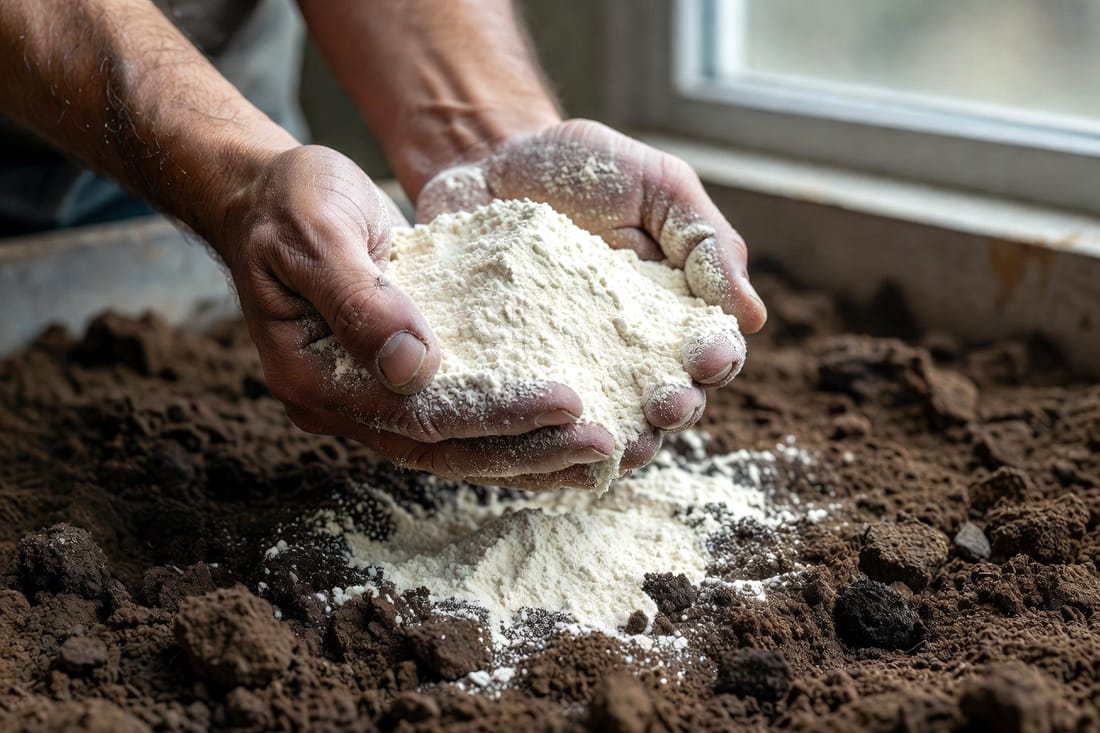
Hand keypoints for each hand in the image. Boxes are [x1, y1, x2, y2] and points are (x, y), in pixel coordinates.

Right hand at [213, 145, 616, 482]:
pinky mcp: (399, 380)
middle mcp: (345, 404)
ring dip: (531, 453)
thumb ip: (359, 298)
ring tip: (603, 452)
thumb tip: (413, 367)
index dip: (495, 415)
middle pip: (446, 449)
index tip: (567, 404)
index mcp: (315, 379)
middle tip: (606, 444)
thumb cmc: (287, 203)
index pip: (418, 416)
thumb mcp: (316, 232)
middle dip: (530, 450)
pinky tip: (565, 430)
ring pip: (459, 446)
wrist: (269, 197)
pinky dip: (514, 428)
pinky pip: (462, 417)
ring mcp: (372, 398)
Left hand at [417, 120, 765, 486]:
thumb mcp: (657, 186)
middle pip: (666, 399)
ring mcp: (568, 364)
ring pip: (605, 420)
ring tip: (620, 441)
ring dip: (620, 436)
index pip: (710, 351)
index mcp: (672, 310)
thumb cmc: (581, 167)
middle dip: (675, 409)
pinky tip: (548, 435)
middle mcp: (625, 349)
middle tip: (665, 406)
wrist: (487, 159)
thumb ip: (706, 242)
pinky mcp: (512, 371)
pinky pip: (532, 411)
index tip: (707, 359)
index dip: (717, 362)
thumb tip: (751, 316)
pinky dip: (543, 430)